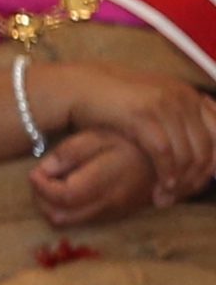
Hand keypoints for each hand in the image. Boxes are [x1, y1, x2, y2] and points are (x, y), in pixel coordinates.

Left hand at [28, 125, 156, 228]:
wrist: (166, 160)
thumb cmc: (129, 142)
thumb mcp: (99, 136)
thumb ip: (70, 152)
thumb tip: (43, 170)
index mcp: (105, 182)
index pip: (63, 196)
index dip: (41, 187)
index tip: (34, 172)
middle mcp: (108, 204)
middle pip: (60, 216)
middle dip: (41, 199)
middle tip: (39, 179)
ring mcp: (111, 214)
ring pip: (68, 222)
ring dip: (52, 206)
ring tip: (52, 182)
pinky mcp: (113, 217)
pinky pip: (81, 219)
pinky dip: (66, 209)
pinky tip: (68, 188)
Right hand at [44, 64, 215, 206]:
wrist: (82, 87)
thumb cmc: (117, 102)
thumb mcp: (155, 105)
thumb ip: (180, 120)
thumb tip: (202, 150)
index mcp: (190, 95)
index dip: (214, 163)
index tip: (201, 184)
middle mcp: (183, 98)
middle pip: (206, 148)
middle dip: (195, 178)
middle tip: (179, 196)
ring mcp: (163, 105)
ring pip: (187, 154)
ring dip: (178, 181)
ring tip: (166, 196)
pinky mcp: (142, 115)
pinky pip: (164, 152)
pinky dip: (164, 173)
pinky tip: (159, 186)